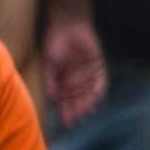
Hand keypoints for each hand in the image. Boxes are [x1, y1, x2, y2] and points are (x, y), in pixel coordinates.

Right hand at [43, 17, 105, 131]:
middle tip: (75, 121)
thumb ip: (51, 82)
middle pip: (78, 100)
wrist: (68, 26)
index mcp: (62, 81)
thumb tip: (52, 99)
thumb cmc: (54, 44)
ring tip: (84, 113)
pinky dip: (98, 92)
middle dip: (76, 111)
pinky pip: (101, 82)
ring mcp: (88, 74)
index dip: (65, 112)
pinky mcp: (99, 67)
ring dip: (87, 104)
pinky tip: (95, 101)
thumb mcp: (48, 65)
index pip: (65, 101)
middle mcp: (76, 80)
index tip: (65, 123)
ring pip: (89, 94)